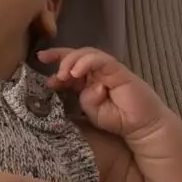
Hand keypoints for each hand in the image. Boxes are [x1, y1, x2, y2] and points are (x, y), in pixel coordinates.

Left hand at [38, 46, 171, 142]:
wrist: (142, 127)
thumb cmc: (119, 120)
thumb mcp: (92, 111)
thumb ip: (81, 98)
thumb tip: (71, 82)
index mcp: (89, 80)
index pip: (70, 66)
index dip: (55, 62)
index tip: (39, 62)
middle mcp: (97, 72)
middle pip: (76, 55)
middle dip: (58, 55)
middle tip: (43, 58)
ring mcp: (109, 69)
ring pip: (87, 54)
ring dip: (71, 60)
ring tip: (62, 73)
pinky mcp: (119, 71)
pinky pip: (101, 60)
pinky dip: (86, 62)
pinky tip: (76, 72)